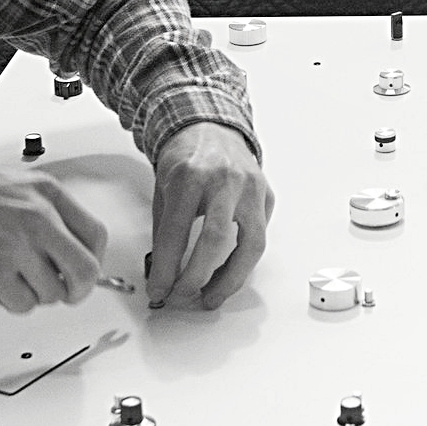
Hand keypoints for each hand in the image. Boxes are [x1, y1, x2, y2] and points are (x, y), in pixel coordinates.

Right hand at [0, 163, 108, 314]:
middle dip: (78, 289)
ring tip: (16, 276)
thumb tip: (74, 243)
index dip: (95, 258)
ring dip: (37, 293)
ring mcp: (17, 248)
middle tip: (69, 291)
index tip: (85, 266)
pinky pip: (23, 304)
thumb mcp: (17, 183)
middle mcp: (38, 219)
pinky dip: (14, 301)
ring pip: (52, 293)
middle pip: (85, 271)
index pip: (96, 234)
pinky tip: (0, 283)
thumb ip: (48, 208)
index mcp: (47, 193)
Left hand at [144, 121, 272, 310]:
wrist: (211, 128)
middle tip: (183, 298)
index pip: (177, 233)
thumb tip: (162, 276)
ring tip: (212, 297)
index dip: (167, 269)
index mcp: (191, 176)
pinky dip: (244, 261)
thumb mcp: (164, 190)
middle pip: (215, 240)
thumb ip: (165, 233)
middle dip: (197, 278)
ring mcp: (251, 187)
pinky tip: (229, 272)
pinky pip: (260, 236)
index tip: (159, 290)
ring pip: (250, 244)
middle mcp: (225, 180)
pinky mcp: (267, 195)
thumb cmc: (186, 159)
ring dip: (230, 279)